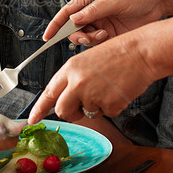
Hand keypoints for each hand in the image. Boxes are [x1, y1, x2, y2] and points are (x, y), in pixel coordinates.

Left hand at [28, 29, 153, 122]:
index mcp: (70, 69)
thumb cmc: (117, 54)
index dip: (38, 109)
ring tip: (108, 87)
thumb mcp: (87, 61)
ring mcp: (93, 95)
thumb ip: (73, 79)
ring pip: (87, 113)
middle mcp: (77, 82)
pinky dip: (113, 106)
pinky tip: (119, 90)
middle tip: (80, 108)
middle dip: (70, 113)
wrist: (141, 52)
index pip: (49, 93)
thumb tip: (66, 99)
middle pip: (63, 110)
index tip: (32, 120)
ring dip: (96, 106)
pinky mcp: (109, 105)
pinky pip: (107, 114)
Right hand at [43, 0, 166, 46]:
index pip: (67, 13)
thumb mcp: (114, 0)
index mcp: (90, 0)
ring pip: (85, 38)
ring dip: (89, 40)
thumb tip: (74, 18)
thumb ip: (94, 11)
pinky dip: (98, 44)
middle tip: (86, 37)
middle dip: (76, 35)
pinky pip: (98, 44)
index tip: (47, 37)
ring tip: (102, 35)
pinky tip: (107, 37)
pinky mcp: (111, 35)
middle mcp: (93, 13)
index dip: (56, 25)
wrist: (158, 1)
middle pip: (74, 29)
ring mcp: (101, 24)